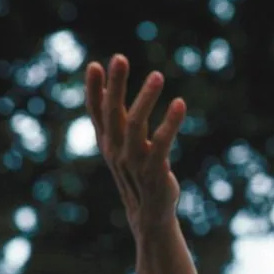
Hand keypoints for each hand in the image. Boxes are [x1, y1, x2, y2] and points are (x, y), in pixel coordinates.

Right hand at [85, 54, 186, 237]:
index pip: (97, 112)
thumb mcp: (125, 149)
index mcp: (108, 142)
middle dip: (115, 85)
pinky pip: (162, 142)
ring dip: (146, 98)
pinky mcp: (154, 171)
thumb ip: (119, 123)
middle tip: (119, 57)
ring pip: (136, 124)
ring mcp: (134, 161)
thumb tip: (110, 94)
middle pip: (112, 113)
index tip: (96, 65)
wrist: (149, 216)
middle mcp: (116, 150)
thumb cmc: (138, 176)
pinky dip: (171, 122)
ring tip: (157, 75)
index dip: (94, 89)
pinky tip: (180, 104)